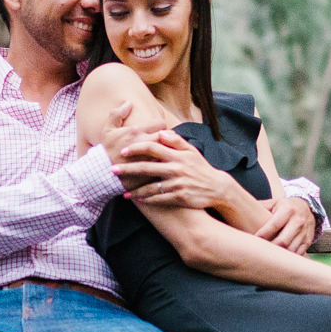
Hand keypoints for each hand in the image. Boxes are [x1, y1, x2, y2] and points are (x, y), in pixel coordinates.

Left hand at [113, 128, 243, 213]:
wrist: (217, 188)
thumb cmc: (201, 167)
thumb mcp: (192, 151)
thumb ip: (176, 141)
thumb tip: (159, 132)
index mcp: (177, 155)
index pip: (152, 148)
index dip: (136, 148)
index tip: (123, 150)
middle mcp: (176, 169)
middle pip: (146, 168)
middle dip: (128, 169)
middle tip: (112, 170)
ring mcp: (177, 184)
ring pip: (151, 187)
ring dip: (135, 190)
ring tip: (123, 192)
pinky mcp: (179, 197)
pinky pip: (159, 199)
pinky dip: (147, 199)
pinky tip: (138, 199)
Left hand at [254, 196, 317, 254]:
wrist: (308, 208)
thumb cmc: (286, 207)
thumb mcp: (275, 203)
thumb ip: (261, 206)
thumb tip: (241, 208)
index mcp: (287, 210)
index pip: (274, 225)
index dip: (263, 234)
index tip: (253, 239)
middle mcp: (297, 221)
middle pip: (283, 241)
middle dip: (270, 248)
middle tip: (259, 251)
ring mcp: (304, 233)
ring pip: (290, 249)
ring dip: (278, 255)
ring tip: (267, 257)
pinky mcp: (307, 241)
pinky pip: (298, 253)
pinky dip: (288, 258)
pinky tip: (279, 258)